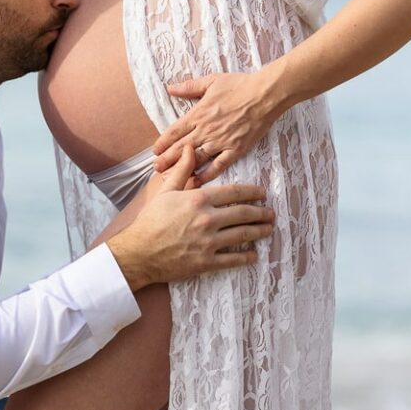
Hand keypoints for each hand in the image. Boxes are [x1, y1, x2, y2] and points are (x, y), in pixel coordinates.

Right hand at [107, 144, 273, 290]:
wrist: (139, 252)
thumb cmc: (151, 219)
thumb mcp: (166, 191)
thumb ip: (183, 170)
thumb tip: (190, 148)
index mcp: (199, 199)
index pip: (234, 192)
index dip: (252, 192)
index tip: (262, 193)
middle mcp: (208, 219)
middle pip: (243, 213)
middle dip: (261, 212)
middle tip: (271, 213)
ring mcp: (209, 242)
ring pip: (243, 235)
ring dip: (259, 232)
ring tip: (268, 229)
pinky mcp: (206, 262)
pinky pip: (233, 259)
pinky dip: (246, 257)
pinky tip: (254, 255)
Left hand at [153, 70, 285, 181]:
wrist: (265, 94)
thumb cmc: (239, 85)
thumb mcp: (211, 81)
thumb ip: (189, 87)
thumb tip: (170, 88)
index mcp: (198, 114)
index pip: (174, 132)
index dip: (163, 143)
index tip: (155, 151)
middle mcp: (206, 130)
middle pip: (181, 148)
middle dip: (167, 159)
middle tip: (156, 169)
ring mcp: (220, 141)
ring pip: (196, 159)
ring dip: (181, 169)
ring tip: (170, 178)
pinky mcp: (236, 149)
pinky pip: (218, 166)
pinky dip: (207, 175)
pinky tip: (198, 182)